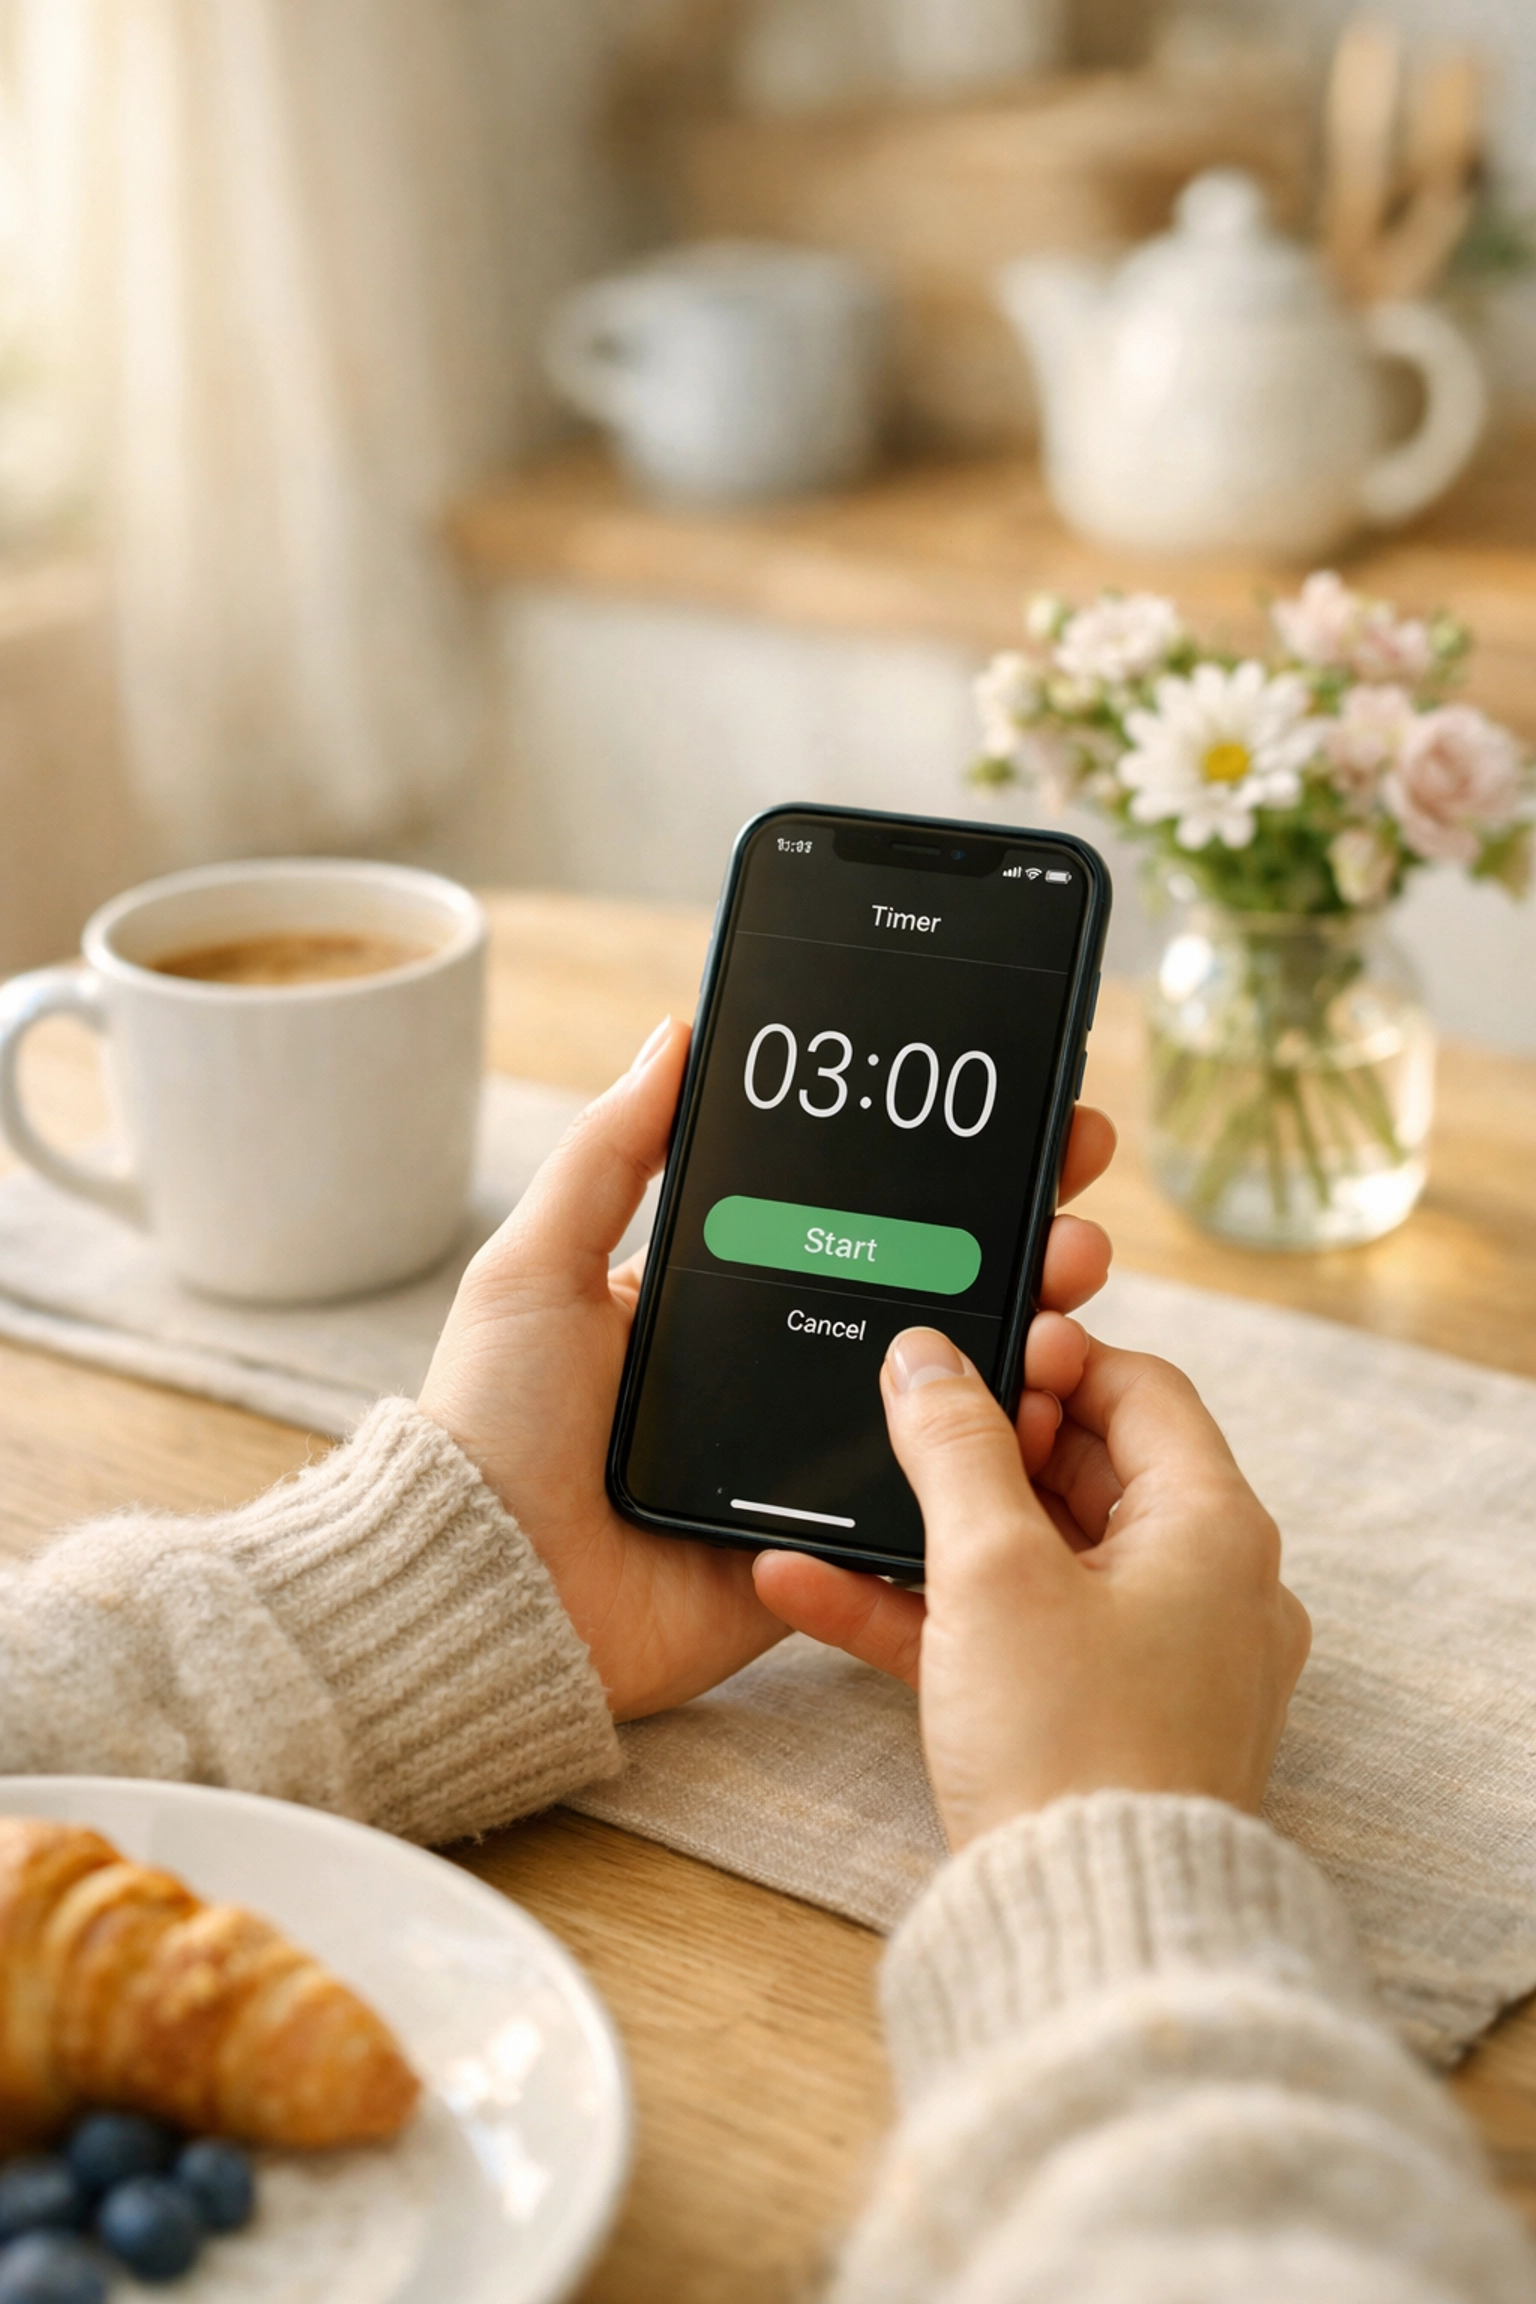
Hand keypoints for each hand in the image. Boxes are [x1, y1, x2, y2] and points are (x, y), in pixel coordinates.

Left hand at [418, 1017, 1117, 1721]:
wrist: (489, 1590)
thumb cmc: (495, 1424)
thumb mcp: (536, 1266)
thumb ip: (609, 1154)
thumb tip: (675, 1034)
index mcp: (724, 1299)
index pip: (854, 1216)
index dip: (935, 1172)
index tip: (1015, 1120)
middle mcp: (781, 1371)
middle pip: (927, 1292)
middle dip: (1015, 1239)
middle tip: (1074, 1196)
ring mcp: (813, 1463)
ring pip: (951, 1391)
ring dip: (1028, 1334)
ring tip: (1071, 1289)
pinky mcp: (831, 1549)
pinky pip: (934, 1499)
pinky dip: (997, 1456)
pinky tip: (1050, 1403)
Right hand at [754, 1329, 1309, 1847]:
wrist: (1090, 1934)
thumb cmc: (1071, 1747)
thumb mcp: (993, 1571)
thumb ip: (954, 1449)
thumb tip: (927, 1360)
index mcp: (1214, 1530)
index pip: (1142, 1391)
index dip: (1051, 1356)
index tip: (969, 1351)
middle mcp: (1207, 1589)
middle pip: (1090, 1469)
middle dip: (983, 1442)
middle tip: (907, 1422)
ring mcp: (1158, 1660)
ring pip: (1039, 1556)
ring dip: (935, 1529)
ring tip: (844, 1496)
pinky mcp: (1104, 1721)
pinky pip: (1014, 1636)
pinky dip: (932, 1610)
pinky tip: (816, 1587)